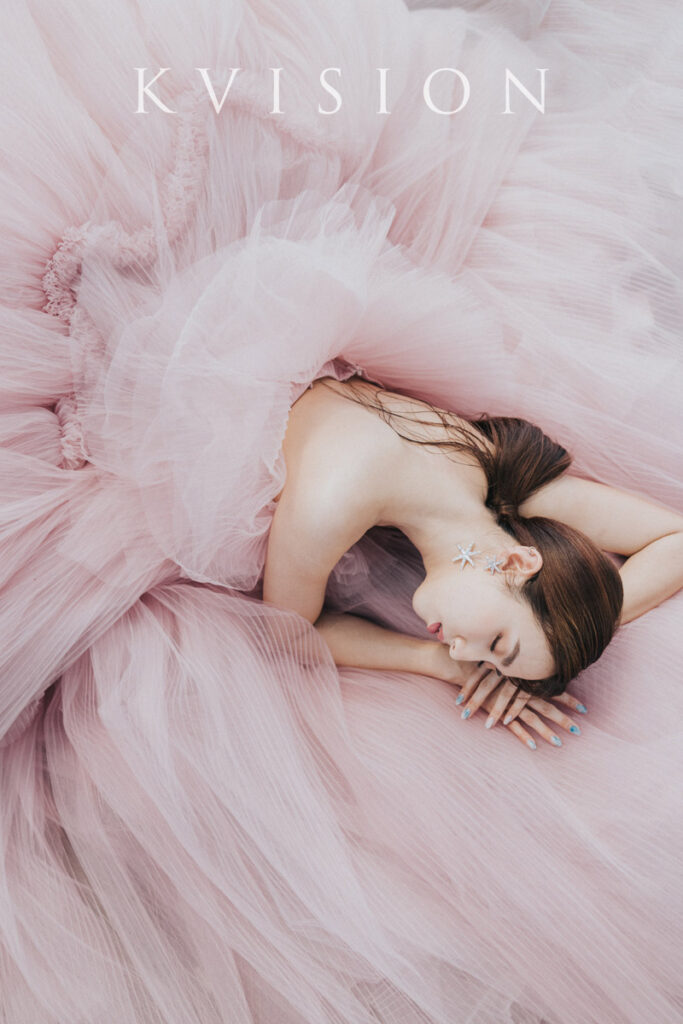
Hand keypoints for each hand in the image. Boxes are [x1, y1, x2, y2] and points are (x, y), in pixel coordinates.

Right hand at [456, 661, 586, 750]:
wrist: (467, 671)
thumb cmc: (488, 667)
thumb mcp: (509, 666)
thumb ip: (524, 670)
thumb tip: (540, 669)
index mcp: (528, 683)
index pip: (554, 692)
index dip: (569, 700)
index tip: (585, 710)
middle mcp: (523, 694)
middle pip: (548, 708)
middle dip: (563, 720)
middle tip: (578, 731)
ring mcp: (512, 704)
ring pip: (534, 720)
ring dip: (546, 732)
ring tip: (559, 743)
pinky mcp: (499, 713)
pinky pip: (514, 727)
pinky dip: (524, 736)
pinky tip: (533, 746)